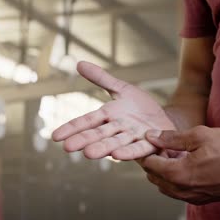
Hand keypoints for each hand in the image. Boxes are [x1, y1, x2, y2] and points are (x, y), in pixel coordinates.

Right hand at [52, 62, 175, 159]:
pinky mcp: (149, 143)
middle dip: (84, 140)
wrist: (164, 120)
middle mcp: (117, 129)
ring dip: (103, 148)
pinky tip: (117, 156)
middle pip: (98, 134)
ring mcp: (133, 138)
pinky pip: (138, 149)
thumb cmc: (140, 108)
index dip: (72, 128)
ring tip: (89, 153)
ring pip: (115, 143)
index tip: (54, 136)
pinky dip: (128, 152)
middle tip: (67, 147)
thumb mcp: (122, 89)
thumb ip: (101, 78)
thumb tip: (78, 64)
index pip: (87, 121)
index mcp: (108, 117)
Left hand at [141, 126, 219, 204]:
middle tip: (162, 146)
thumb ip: (172, 138)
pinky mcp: (202, 200)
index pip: (150, 165)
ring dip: (164, 172)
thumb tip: (152, 136)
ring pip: (166, 187)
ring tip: (174, 154)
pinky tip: (186, 165)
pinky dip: (176, 179)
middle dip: (154, 162)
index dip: (147, 151)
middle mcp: (183, 191)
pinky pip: (179, 192)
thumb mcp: (200, 135)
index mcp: (179, 174)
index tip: (150, 141)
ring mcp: (193, 198)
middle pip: (155, 178)